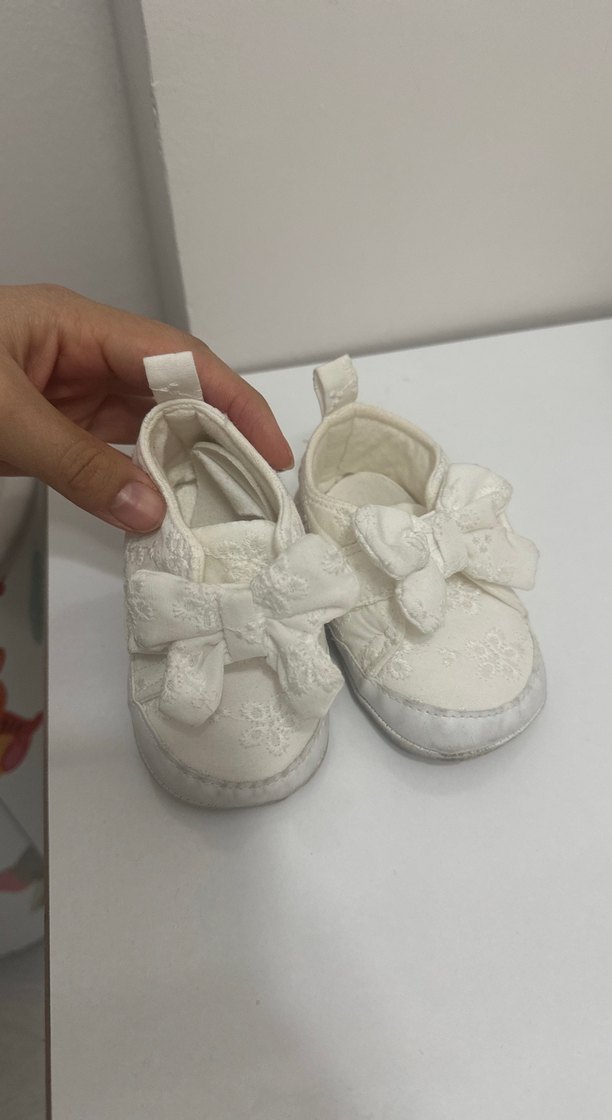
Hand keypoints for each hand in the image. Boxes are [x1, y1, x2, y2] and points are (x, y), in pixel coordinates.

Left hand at [0, 285, 292, 530]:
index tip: (268, 447)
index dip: (230, 399)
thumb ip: (79, 466)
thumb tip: (151, 511)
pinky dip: (138, 477)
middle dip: (215, 435)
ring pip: (142, 423)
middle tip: (253, 490)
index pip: (176, 357)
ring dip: (180, 461)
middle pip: (168, 389)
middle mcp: (80, 352)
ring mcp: (65, 388)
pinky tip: (161, 503)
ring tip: (220, 504)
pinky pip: (109, 448)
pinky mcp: (49, 423)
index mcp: (75, 325)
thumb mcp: (4, 420)